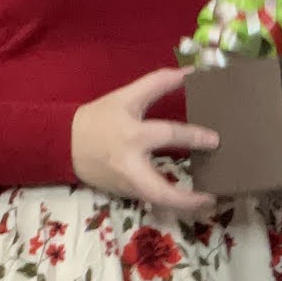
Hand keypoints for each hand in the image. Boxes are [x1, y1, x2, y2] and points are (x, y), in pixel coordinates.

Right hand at [70, 68, 218, 214]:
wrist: (66, 144)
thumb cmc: (99, 118)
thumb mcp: (126, 96)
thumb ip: (159, 83)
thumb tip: (191, 71)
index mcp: (132, 135)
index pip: (167, 134)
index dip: (193, 136)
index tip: (215, 140)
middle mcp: (131, 165)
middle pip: (160, 192)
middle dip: (187, 199)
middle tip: (214, 198)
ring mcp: (128, 185)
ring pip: (158, 204)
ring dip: (185, 209)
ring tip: (211, 204)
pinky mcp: (127, 194)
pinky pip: (155, 202)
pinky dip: (175, 204)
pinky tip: (194, 202)